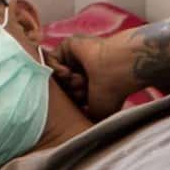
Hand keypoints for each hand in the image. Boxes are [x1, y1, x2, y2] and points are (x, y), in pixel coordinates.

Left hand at [51, 29, 169, 120]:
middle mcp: (83, 70)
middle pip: (62, 87)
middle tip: (84, 92)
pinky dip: (56, 70)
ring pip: (57, 76)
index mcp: (90, 84)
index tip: (84, 103)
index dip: (73, 102)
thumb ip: (83, 116)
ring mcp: (76, 57)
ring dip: (66, 83)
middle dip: (71, 93)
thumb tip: (69, 124)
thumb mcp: (96, 112)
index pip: (70, 97)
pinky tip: (68, 74)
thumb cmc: (113, 92)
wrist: (119, 69)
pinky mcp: (69, 45)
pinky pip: (50, 60)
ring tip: (81, 82)